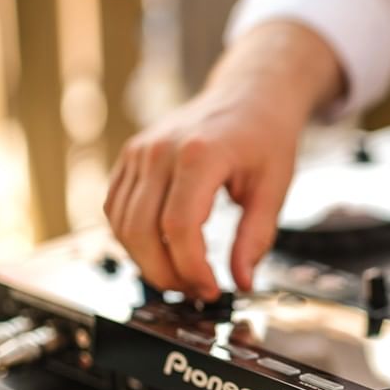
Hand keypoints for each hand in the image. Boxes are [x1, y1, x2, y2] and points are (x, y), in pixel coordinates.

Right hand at [104, 21, 343, 298]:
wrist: (249, 97)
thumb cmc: (265, 137)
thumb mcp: (274, 188)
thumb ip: (256, 237)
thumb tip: (242, 281)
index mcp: (200, 154)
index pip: (180, 226)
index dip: (191, 267)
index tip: (212, 289)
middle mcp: (160, 151)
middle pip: (142, 230)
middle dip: (166, 273)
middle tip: (196, 291)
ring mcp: (139, 152)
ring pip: (121, 224)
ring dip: (147, 261)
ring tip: (182, 277)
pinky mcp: (129, 158)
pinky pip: (116, 209)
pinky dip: (134, 239)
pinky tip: (162, 252)